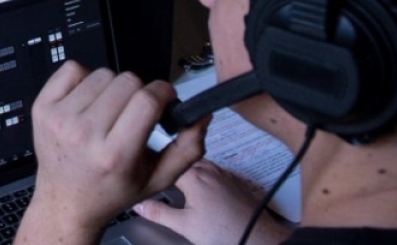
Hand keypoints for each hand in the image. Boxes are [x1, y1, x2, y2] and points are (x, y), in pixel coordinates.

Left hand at [14, 62, 206, 244]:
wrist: (67, 201)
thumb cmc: (111, 190)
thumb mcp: (158, 180)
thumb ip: (188, 148)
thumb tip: (202, 116)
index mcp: (114, 155)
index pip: (147, 99)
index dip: (164, 92)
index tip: (165, 98)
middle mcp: (83, 134)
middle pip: (127, 81)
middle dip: (139, 91)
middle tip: (135, 112)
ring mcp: (59, 119)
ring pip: (102, 73)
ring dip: (113, 87)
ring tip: (110, 111)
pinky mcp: (42, 107)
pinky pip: (73, 68)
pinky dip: (85, 79)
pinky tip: (88, 101)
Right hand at [133, 160, 293, 244]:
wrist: (258, 236)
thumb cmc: (225, 232)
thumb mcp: (185, 226)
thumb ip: (159, 213)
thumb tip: (139, 205)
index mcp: (194, 176)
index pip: (166, 162)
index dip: (154, 168)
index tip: (145, 171)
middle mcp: (209, 169)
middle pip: (182, 160)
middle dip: (170, 167)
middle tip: (158, 175)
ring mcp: (223, 174)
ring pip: (198, 164)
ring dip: (186, 170)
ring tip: (176, 182)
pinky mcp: (233, 181)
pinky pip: (212, 171)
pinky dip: (202, 176)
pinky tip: (200, 190)